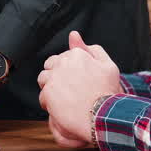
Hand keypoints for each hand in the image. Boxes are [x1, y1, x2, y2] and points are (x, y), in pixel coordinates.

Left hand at [38, 31, 120, 146]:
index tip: (75, 81)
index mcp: (77, 54)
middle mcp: (63, 63)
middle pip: (50, 66)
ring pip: (44, 79)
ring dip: (51, 88)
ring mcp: (54, 77)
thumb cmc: (108, 92)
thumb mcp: (107, 66)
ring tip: (64, 99)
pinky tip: (62, 108)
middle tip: (69, 90)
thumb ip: (92, 49)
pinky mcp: (48, 93)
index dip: (67, 70)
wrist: (104, 116)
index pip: (61, 57)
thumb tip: (73, 34)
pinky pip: (42, 96)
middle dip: (56, 76)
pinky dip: (49, 103)